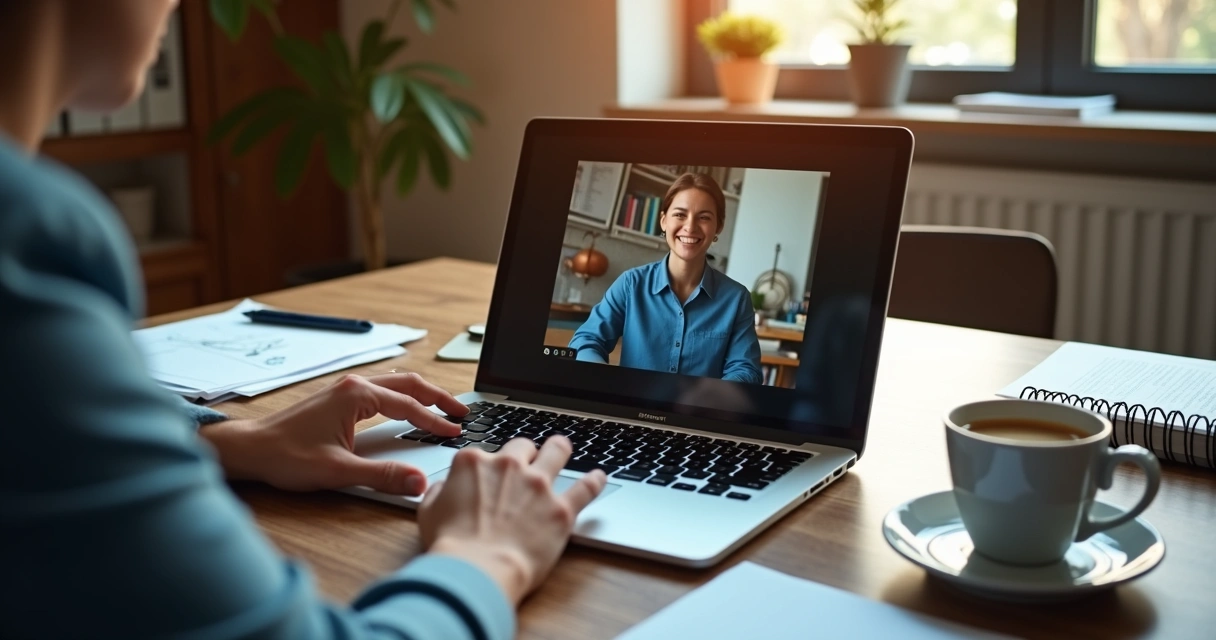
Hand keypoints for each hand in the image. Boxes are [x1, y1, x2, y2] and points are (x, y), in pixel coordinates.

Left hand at [201, 373, 465, 494]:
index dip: (435, 421)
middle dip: (438, 397)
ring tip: (443, 408)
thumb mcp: (338, 471)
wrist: (251, 449)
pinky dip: (404, 396)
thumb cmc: (286, 456)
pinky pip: (383, 389)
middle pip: (409, 383)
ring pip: (396, 383)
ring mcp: (346, 389)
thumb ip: (382, 476)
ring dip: (422, 394)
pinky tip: (408, 407)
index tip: (455, 432)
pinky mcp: (339, 398)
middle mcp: (354, 385)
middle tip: (462, 412)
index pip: (409, 406)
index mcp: (357, 396)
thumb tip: (418, 482)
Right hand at [419, 436, 606, 604]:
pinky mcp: (561, 509)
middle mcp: (508, 467)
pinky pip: (585, 488)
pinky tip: (600, 476)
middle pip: (522, 447)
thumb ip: (437, 493)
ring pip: (557, 451)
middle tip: (527, 464)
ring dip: (559, 448)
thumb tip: (443, 488)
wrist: (476, 570)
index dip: (488, 466)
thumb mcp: (428, 513)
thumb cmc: (451, 547)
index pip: (485, 454)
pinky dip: (595, 481)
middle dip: (524, 454)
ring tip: (563, 448)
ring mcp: (537, 485)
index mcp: (473, 463)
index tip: (490, 478)